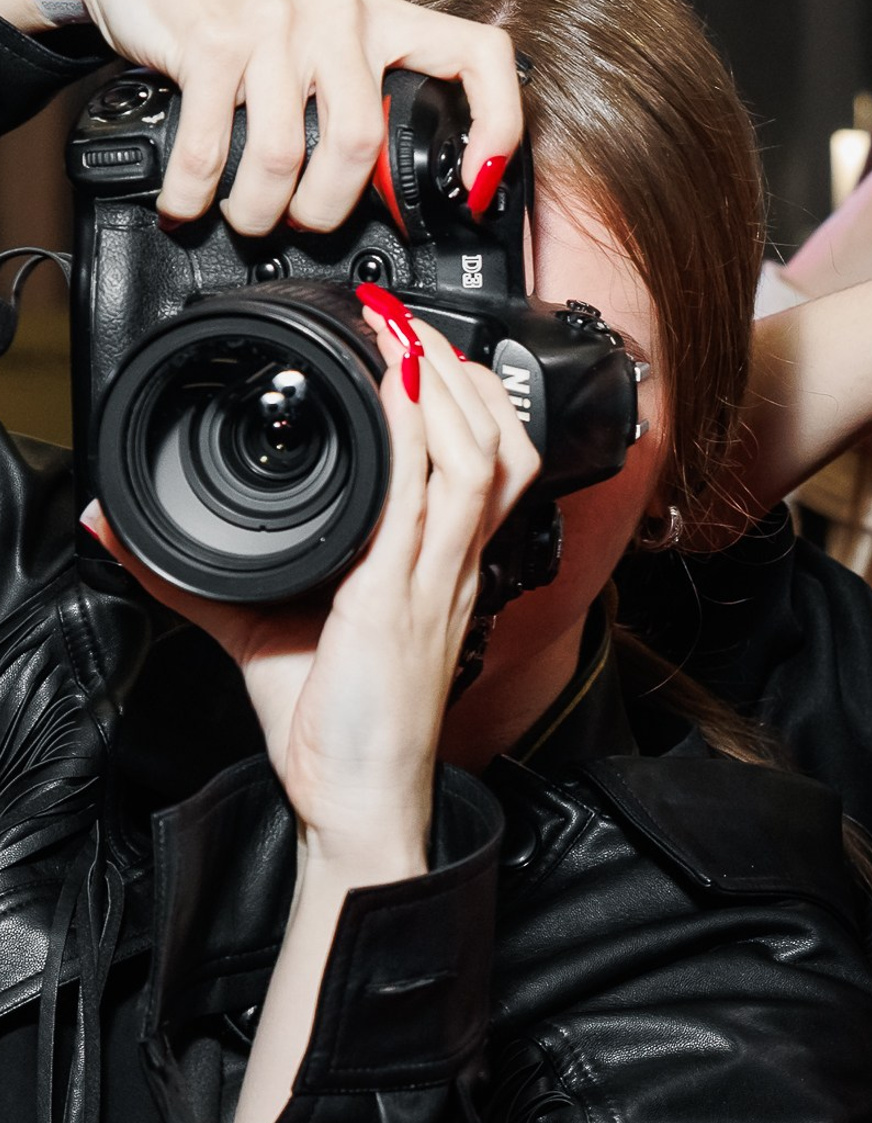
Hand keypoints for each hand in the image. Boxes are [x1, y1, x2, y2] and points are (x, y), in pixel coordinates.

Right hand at [17, 0, 519, 237]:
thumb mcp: (320, 24)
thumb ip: (361, 83)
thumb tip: (394, 184)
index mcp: (379, 14)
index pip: (479, 55)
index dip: (499, 126)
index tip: (476, 184)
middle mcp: (335, 13)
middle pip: (360, 144)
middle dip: (329, 209)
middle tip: (307, 226)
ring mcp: (272, 23)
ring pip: (288, 156)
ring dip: (262, 210)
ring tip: (249, 218)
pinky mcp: (210, 39)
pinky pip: (213, 146)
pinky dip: (197, 193)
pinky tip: (188, 206)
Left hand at [91, 305, 538, 878]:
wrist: (358, 796)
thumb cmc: (333, 728)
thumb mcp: (259, 629)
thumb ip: (189, 575)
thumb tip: (117, 527)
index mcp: (438, 575)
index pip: (488, 472)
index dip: (471, 405)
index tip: (421, 354)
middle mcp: (450, 570)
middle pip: (505, 449)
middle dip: (469, 375)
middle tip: (416, 326)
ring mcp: (434, 580)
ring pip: (484, 459)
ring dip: (450, 385)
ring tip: (409, 338)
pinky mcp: (402, 595)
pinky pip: (426, 497)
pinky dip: (415, 431)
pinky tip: (395, 386)